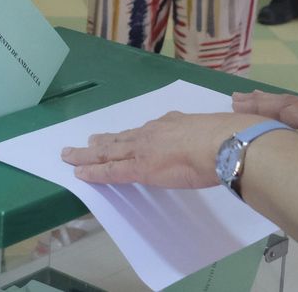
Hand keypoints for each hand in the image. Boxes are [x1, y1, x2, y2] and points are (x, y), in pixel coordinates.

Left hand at [62, 110, 263, 187]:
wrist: (224, 143)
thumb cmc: (227, 138)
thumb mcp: (213, 128)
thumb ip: (203, 134)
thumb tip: (204, 136)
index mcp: (171, 124)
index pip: (144, 132)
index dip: (129, 137)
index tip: (119, 138)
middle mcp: (153, 132)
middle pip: (121, 139)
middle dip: (101, 142)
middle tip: (84, 143)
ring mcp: (144, 149)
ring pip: (108, 152)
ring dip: (87, 154)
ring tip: (71, 155)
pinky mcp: (140, 168)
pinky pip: (110, 170)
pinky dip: (93, 171)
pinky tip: (79, 173)